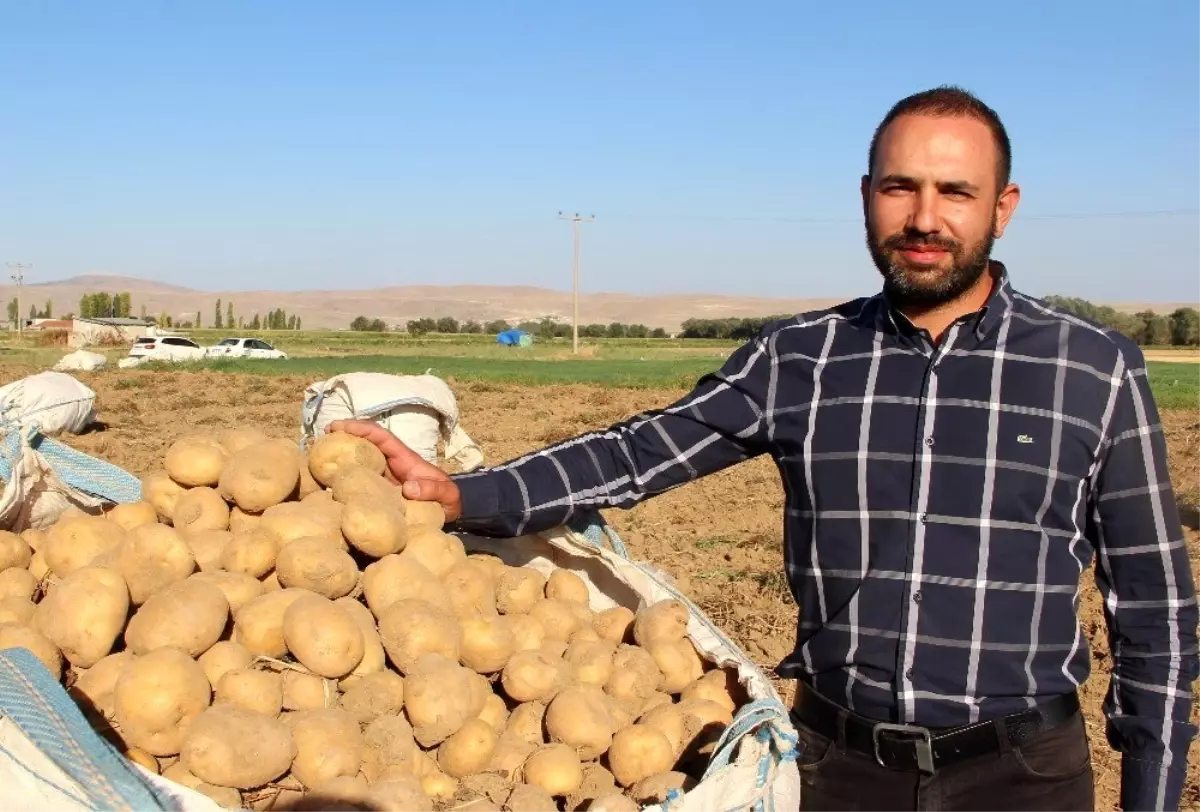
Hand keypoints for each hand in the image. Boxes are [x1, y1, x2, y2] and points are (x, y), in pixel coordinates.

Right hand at [327, 419, 462, 522]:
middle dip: (344, 435)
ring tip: (319, 453)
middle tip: (321, 436)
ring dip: (341, 453)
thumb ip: (432, 490)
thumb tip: (407, 488)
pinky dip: (345, 476)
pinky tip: (328, 481)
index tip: (339, 426)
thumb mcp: (447, 495)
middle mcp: (391, 464)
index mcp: (405, 458)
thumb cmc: (449, 501)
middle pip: (365, 443)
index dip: (360, 428)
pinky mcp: (379, 492)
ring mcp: (384, 477)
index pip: (381, 437)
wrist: (449, 514)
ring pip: (359, 459)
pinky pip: (360, 480)